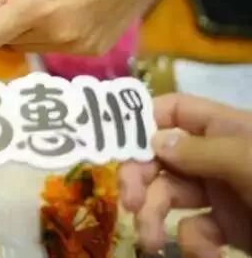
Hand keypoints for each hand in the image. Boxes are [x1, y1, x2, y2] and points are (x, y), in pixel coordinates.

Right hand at [119, 94, 251, 256]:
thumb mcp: (250, 163)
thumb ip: (202, 151)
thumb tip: (155, 142)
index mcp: (226, 129)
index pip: (173, 110)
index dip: (142, 122)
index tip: (115, 148)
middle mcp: (218, 156)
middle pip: (160, 156)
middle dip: (140, 178)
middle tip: (129, 203)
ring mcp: (223, 193)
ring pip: (170, 196)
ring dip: (154, 217)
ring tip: (151, 242)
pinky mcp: (229, 229)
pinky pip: (194, 230)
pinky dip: (191, 244)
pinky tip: (205, 255)